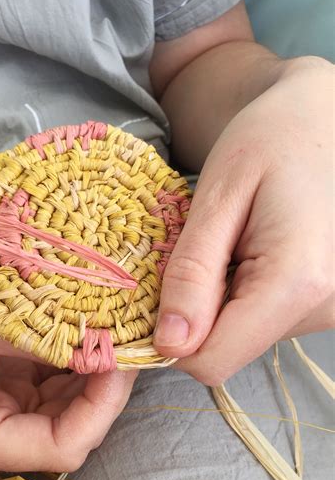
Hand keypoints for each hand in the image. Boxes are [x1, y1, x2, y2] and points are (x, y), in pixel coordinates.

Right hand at [0, 246, 135, 470]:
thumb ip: (45, 337)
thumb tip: (109, 342)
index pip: (57, 448)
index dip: (99, 409)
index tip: (120, 362)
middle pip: (66, 433)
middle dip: (102, 392)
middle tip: (127, 345)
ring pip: (64, 413)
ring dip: (91, 378)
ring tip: (114, 337)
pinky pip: (49, 390)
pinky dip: (73, 367)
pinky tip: (88, 337)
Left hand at [154, 57, 333, 383]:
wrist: (323, 119)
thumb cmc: (271, 139)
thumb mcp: (218, 196)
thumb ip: (192, 273)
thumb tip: (169, 345)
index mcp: (296, 281)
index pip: (211, 360)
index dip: (172, 338)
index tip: (161, 291)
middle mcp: (324, 307)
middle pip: (226, 350)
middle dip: (197, 313)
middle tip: (204, 251)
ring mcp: (330, 309)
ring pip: (243, 336)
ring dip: (220, 300)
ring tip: (233, 243)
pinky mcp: (325, 303)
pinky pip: (262, 320)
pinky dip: (242, 294)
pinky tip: (252, 250)